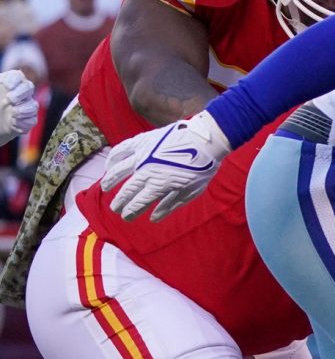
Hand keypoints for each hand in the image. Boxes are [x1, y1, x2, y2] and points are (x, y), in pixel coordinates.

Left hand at [0, 68, 35, 145]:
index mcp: (8, 84)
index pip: (17, 76)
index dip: (14, 80)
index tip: (5, 86)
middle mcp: (19, 94)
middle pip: (29, 87)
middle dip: (20, 93)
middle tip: (9, 99)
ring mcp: (25, 107)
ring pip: (33, 105)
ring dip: (24, 109)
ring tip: (13, 113)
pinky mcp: (27, 120)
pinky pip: (32, 120)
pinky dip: (23, 122)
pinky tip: (13, 123)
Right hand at [102, 110, 230, 220]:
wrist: (205, 140)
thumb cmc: (202, 168)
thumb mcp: (190, 191)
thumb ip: (170, 205)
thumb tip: (153, 218)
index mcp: (158, 185)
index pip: (138, 203)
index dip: (130, 212)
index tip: (126, 217)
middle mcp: (145, 171)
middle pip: (127, 190)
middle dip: (119, 201)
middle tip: (115, 209)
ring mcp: (142, 155)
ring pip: (118, 170)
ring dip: (110, 181)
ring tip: (105, 188)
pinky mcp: (141, 141)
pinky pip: (121, 149)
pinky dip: (113, 158)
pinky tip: (109, 165)